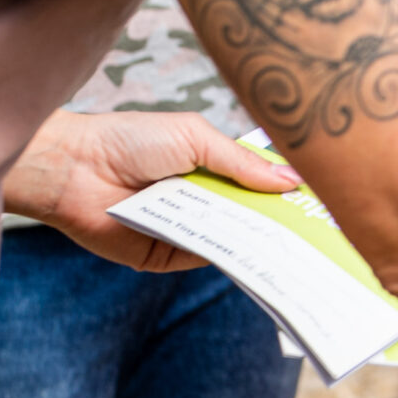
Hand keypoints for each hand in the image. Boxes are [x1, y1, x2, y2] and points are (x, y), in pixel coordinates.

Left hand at [4, 109, 303, 270]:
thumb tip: (291, 182)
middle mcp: (201, 199)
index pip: (259, 182)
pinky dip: (225, 257)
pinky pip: (201, 258)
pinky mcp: (164, 256)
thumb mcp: (196, 139)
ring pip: (230, 238)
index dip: (288, 190)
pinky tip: (253, 255)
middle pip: (250, 214)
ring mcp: (184, 229)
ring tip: (299, 247)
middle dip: (280, 221)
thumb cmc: (132, 140)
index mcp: (212, 165)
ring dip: (258, 241)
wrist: (74, 167)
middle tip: (321, 231)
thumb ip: (242, 164)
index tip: (323, 200)